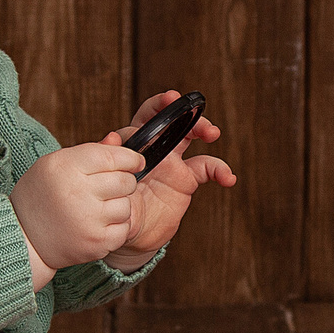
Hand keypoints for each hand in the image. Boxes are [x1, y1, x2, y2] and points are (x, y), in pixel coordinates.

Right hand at [11, 141, 143, 284]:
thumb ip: (89, 152)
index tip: (136, 161)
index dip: (130, 158)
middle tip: (108, 188)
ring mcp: (88, 220)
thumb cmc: (40, 196)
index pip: (112, 156)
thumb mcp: (55, 165)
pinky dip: (116, 227)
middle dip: (123, 182)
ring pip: (126, 206)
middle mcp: (77, 192)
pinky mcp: (96, 242)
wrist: (23, 238)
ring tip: (97, 208)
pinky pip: (125, 229)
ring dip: (118, 206)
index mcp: (65, 166)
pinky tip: (98, 224)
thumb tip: (119, 140)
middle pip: (125, 181)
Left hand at [103, 90, 236, 270]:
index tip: (170, 99)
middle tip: (195, 111)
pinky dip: (221, 171)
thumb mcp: (105, 180)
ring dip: (204, 129)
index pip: (147, 116)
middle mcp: (154, 148)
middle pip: (174, 121)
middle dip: (186, 111)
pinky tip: (228, 178)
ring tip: (212, 134)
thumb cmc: (111, 202)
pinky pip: (207, 169)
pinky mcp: (186, 181)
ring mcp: (172, 163)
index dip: (158, 105)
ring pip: (192, 137)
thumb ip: (107, 158)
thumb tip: (110, 137)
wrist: (127, 233)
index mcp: (134, 143)